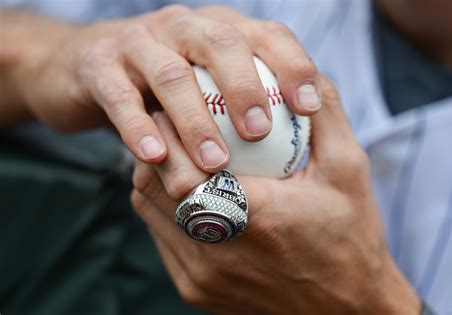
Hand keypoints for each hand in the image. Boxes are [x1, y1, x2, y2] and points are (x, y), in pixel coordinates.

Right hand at [2, 5, 320, 169]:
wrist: (87, 68)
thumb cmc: (164, 88)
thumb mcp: (206, 85)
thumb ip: (241, 102)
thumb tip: (296, 141)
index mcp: (217, 29)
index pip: (266, 35)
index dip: (293, 66)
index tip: (310, 109)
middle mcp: (182, 27)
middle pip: (221, 44)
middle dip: (245, 88)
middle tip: (260, 133)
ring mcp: (138, 42)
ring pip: (171, 73)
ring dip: (195, 119)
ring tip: (214, 163)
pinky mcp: (98, 63)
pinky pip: (119, 95)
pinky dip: (138, 127)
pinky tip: (155, 157)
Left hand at [131, 77, 420, 313]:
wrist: (347, 308)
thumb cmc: (350, 238)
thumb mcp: (349, 171)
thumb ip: (325, 117)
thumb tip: (302, 75)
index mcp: (256, 218)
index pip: (182, 174)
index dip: (167, 138)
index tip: (171, 110)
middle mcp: (220, 254)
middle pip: (154, 191)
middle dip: (154, 149)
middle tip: (167, 123)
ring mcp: (202, 277)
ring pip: (149, 213)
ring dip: (154, 177)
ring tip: (174, 152)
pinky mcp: (195, 290)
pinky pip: (161, 239)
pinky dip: (163, 207)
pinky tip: (186, 191)